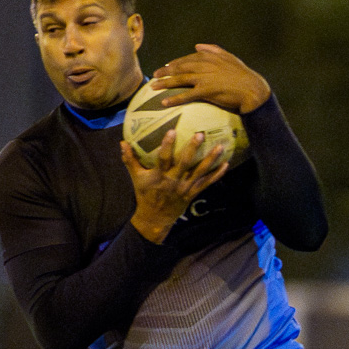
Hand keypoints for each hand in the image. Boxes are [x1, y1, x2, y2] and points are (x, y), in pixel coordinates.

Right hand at [120, 129, 227, 243]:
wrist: (155, 218)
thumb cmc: (145, 194)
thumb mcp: (135, 177)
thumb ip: (130, 159)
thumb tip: (122, 142)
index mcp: (159, 176)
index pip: (163, 158)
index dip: (167, 145)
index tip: (172, 130)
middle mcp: (173, 181)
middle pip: (184, 163)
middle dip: (192, 148)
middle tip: (200, 134)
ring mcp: (185, 188)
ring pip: (200, 172)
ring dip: (210, 160)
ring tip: (220, 147)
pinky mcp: (193, 193)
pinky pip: (207, 183)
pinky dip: (217, 174)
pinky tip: (226, 164)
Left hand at [151, 44, 271, 113]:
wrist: (252, 89)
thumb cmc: (243, 75)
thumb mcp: (229, 57)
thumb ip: (213, 49)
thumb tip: (198, 46)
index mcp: (208, 57)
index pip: (187, 59)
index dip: (174, 63)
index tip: (166, 67)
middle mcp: (204, 66)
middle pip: (179, 68)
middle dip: (165, 72)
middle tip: (154, 76)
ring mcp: (204, 78)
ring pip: (180, 80)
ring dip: (165, 83)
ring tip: (153, 87)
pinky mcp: (206, 91)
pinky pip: (187, 95)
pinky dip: (174, 98)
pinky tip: (164, 102)